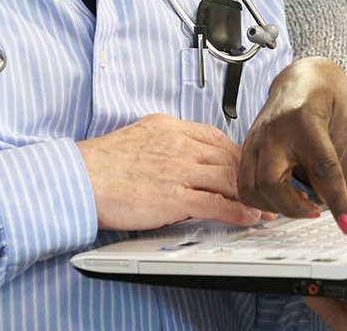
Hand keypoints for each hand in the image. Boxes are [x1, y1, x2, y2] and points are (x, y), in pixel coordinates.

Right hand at [77, 113, 266, 229]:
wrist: (81, 177)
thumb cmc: (103, 163)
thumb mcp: (140, 137)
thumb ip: (165, 143)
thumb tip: (183, 156)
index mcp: (170, 126)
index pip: (216, 137)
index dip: (237, 155)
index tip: (247, 167)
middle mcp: (178, 143)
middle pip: (228, 157)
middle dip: (250, 175)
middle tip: (264, 189)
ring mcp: (178, 169)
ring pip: (228, 178)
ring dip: (251, 196)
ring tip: (265, 209)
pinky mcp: (174, 196)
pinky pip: (216, 203)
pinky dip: (237, 211)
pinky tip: (249, 219)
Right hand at [238, 57, 346, 229]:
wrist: (302, 77)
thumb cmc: (326, 97)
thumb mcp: (344, 125)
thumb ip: (331, 164)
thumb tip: (326, 202)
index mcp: (305, 121)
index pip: (322, 168)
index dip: (337, 201)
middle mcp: (274, 130)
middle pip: (270, 183)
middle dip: (293, 208)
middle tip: (315, 211)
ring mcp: (256, 137)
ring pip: (249, 187)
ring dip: (273, 206)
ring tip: (298, 204)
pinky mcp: (248, 144)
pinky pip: (244, 181)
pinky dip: (260, 197)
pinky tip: (282, 196)